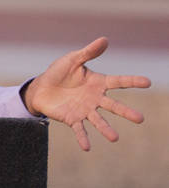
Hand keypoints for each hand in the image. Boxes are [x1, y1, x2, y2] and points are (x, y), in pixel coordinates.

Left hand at [24, 37, 150, 150]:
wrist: (41, 88)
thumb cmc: (59, 72)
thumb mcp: (72, 60)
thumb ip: (88, 52)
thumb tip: (105, 39)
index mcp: (98, 83)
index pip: (118, 82)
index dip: (132, 81)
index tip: (148, 82)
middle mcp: (95, 99)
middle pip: (113, 105)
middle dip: (126, 112)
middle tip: (140, 119)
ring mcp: (85, 110)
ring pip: (98, 120)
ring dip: (106, 129)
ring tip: (114, 138)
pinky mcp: (72, 119)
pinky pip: (79, 129)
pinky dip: (83, 138)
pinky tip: (87, 147)